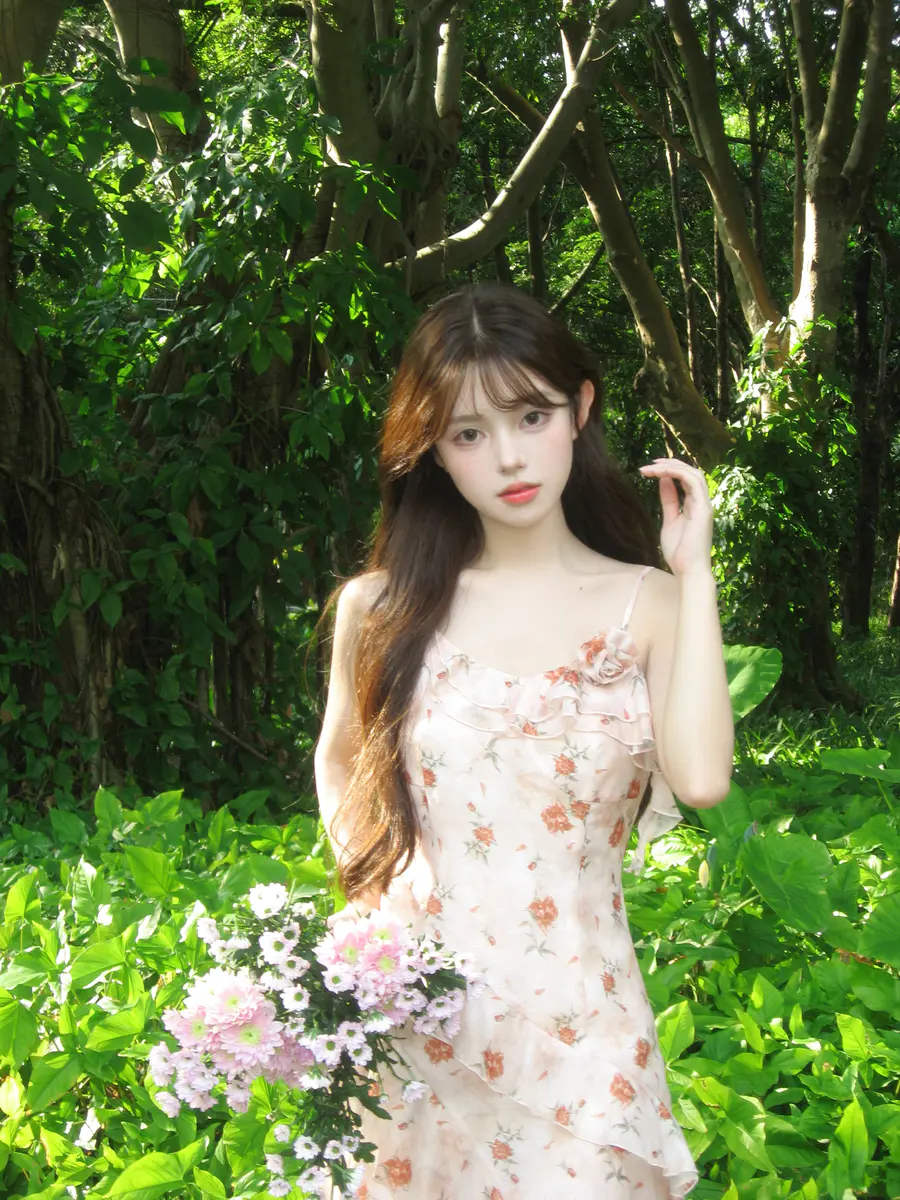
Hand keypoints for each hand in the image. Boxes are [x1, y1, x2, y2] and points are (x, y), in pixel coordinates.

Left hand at [638, 457, 713, 577]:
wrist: (687, 570)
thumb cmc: (679, 551)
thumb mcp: (669, 520)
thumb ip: (668, 500)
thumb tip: (664, 481)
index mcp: (694, 505)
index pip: (685, 479)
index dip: (669, 470)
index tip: (649, 469)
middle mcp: (702, 502)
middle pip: (691, 472)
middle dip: (670, 464)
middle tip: (650, 463)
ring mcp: (704, 505)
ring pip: (693, 474)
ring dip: (672, 466)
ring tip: (652, 466)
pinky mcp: (703, 509)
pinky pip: (693, 482)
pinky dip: (677, 473)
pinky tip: (660, 474)